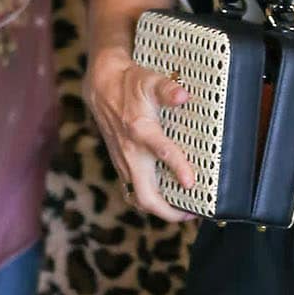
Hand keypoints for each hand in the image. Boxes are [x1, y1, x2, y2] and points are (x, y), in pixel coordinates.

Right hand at [86, 48, 198, 224]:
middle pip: (145, 196)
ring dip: (159, 210)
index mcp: (140, 131)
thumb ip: (168, 89)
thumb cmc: (130, 84)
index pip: (161, 153)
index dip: (178, 168)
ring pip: (138, 199)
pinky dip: (149, 201)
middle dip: (168, 211)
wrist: (101, 89)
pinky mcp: (121, 166)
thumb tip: (183, 96)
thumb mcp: (150, 81)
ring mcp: (124, 162)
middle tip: (192, 213)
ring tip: (183, 212)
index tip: (191, 183)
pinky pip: (134, 192)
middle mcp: (131, 152)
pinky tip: (166, 201)